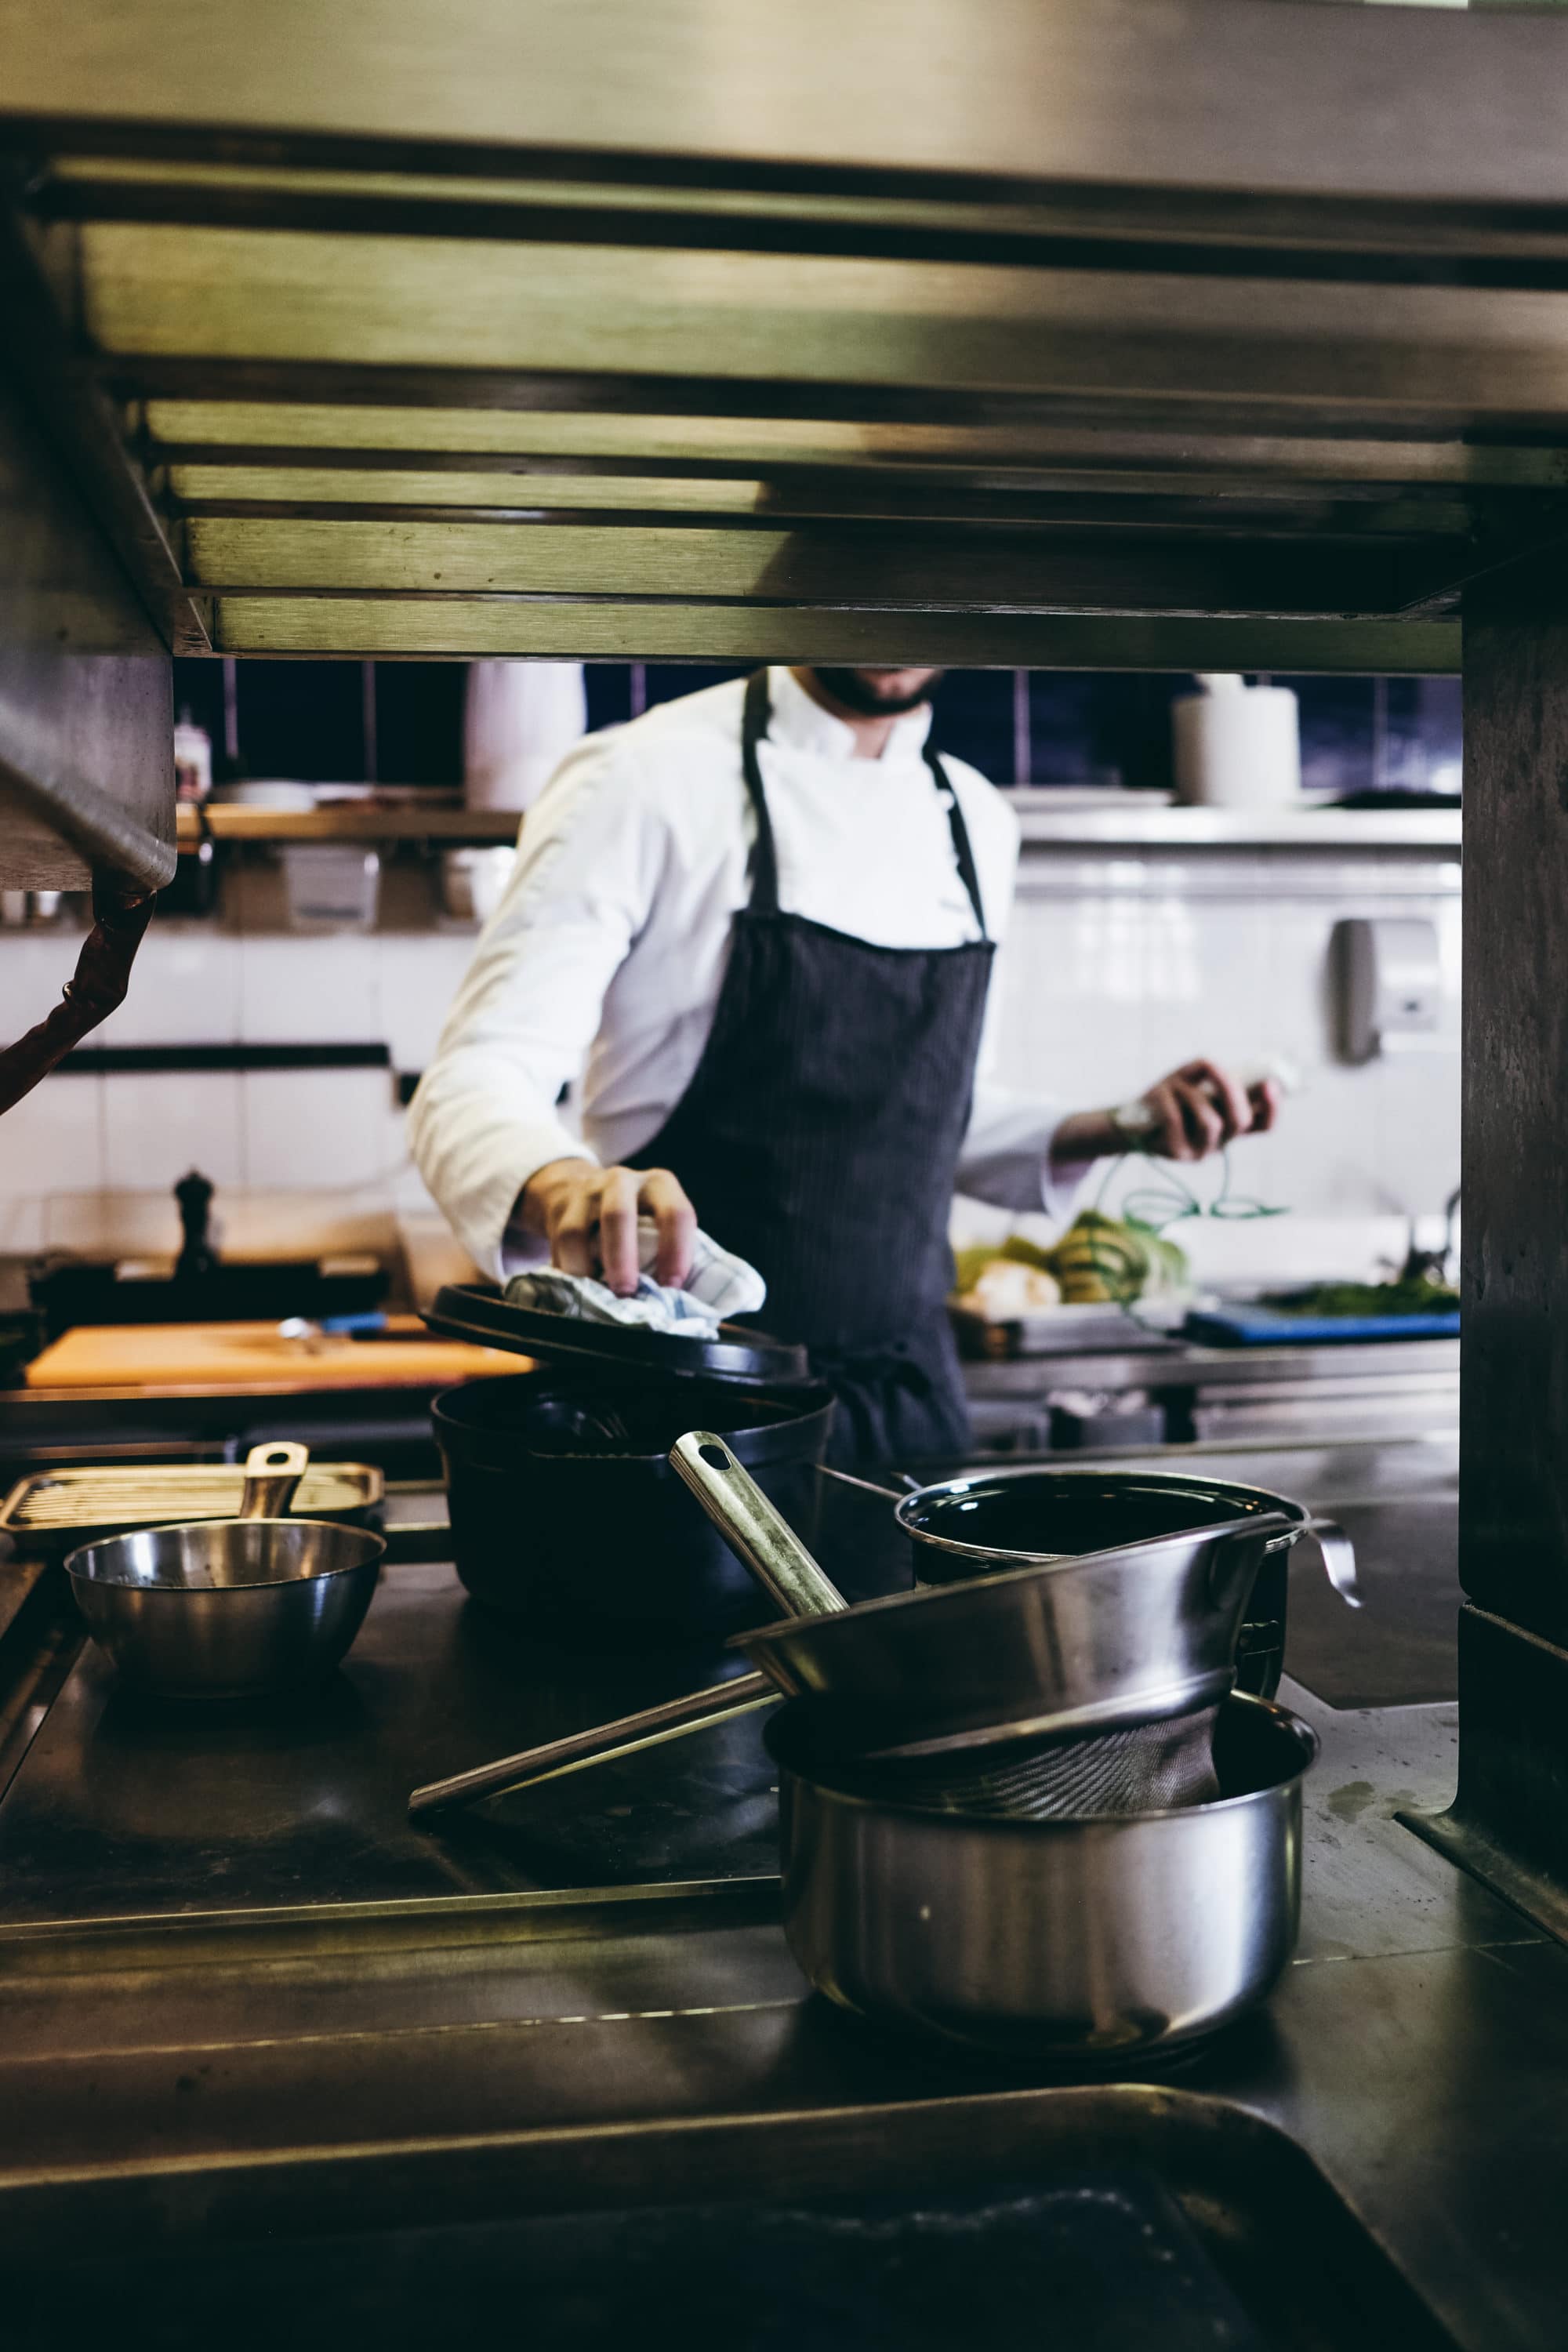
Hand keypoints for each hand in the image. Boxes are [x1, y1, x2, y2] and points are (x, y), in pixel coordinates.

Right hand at [519, 1158, 696, 1295]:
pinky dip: (569, 1270)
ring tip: (597, 1296)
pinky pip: (559, 1243)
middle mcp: (622, 1181)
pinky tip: (579, 1287)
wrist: (583, 1188)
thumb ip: (666, 1252)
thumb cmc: (636, 1220)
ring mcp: (586, 1192)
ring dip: (586, 1267)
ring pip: (577, 1230)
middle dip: (622, 1258)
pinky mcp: (561, 1208)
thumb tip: (674, 1301)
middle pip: (617, 1215)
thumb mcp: (658, 1223)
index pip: (675, 1213)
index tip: (671, 1286)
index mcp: (659, 1185)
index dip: (676, 1251)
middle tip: (626, 1293)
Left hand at [1051, 1060, 1279, 1169]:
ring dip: (1191, 1094)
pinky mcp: (1176, 1154)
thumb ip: (1207, 1071)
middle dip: (1232, 1092)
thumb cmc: (1163, 1099)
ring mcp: (1199, 1152)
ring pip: (1210, 1121)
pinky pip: (1177, 1120)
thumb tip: (1221, 1070)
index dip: (1273, 1107)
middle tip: (1217, 1072)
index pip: (1263, 1124)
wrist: (1127, 1123)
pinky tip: (1157, 1092)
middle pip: (1240, 1122)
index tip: (1270, 1083)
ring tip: (1172, 1085)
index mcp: (1228, 1126)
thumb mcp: (1187, 1079)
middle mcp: (1219, 1143)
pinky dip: (1167, 1097)